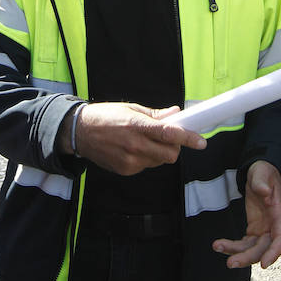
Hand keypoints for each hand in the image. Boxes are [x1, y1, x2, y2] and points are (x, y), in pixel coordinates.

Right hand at [60, 102, 205, 175]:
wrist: (80, 132)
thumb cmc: (105, 116)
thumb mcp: (131, 109)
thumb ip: (155, 115)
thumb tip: (175, 114)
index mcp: (137, 125)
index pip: (169, 134)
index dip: (188, 138)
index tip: (200, 141)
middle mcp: (134, 145)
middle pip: (170, 155)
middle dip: (174, 147)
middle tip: (167, 137)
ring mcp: (130, 161)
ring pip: (159, 162)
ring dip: (159, 153)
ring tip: (144, 141)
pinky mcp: (125, 171)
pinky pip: (146, 166)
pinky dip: (146, 159)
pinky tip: (133, 149)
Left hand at [213, 161, 280, 269]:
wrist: (260, 174)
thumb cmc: (264, 172)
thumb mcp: (262, 173)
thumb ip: (262, 182)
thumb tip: (264, 192)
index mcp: (279, 215)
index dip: (274, 253)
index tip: (264, 264)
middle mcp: (273, 226)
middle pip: (263, 249)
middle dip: (248, 257)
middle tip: (231, 263)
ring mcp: (263, 230)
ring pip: (252, 249)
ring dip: (236, 253)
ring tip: (217, 247)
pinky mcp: (254, 229)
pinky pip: (244, 243)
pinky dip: (233, 246)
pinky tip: (219, 245)